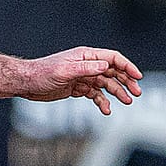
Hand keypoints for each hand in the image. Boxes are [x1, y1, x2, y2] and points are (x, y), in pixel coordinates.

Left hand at [21, 47, 142, 113]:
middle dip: (126, 82)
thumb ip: (86, 68)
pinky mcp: (79, 88)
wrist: (27, 83)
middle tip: (136, 93)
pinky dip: (103, 102)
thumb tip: (105, 66)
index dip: (127, 66)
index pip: (113, 59)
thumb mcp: (65, 70)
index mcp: (86, 56)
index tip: (137, 77)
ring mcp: (84, 77)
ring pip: (107, 84)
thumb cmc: (42, 73)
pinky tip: (106, 109)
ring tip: (127, 102)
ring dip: (118, 93)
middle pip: (113, 72)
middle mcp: (87, 65)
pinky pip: (96, 95)